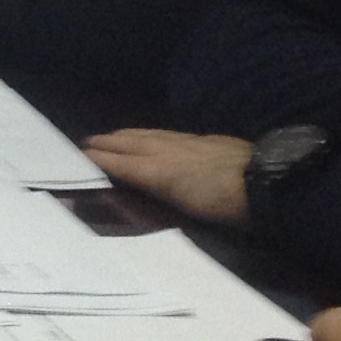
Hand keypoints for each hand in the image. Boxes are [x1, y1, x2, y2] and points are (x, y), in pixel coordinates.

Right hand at [83, 128, 251, 225]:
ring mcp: (181, 141)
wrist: (264, 179)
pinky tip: (148, 135)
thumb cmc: (223, 203)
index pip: (117, 162)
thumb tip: (130, 188)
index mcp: (155, 169)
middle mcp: (162, 149)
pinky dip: (143, 132)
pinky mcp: (198, 138)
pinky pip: (160, 131)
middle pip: (126, 142)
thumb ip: (153, 196)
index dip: (96, 159)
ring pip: (143, 133)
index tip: (76, 157)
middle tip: (86, 144)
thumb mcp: (184, 209)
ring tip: (110, 136)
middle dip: (104, 142)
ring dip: (122, 135)